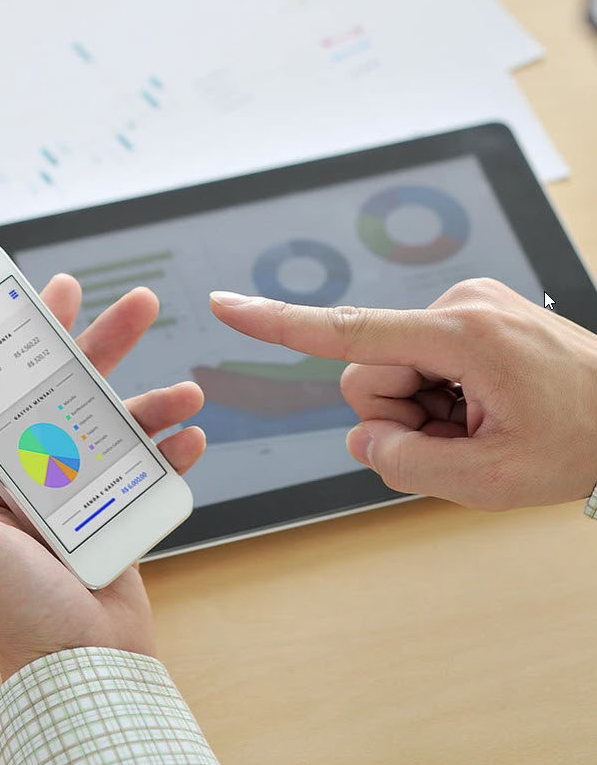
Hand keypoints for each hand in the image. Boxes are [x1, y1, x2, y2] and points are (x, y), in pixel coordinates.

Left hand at [0, 276, 204, 681]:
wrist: (84, 663)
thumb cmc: (12, 608)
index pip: (12, 387)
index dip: (35, 337)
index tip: (56, 294)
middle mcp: (39, 470)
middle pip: (75, 390)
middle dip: (107, 345)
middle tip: (139, 304)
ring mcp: (84, 487)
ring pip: (122, 424)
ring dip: (157, 402)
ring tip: (188, 391)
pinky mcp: (121, 507)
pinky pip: (150, 467)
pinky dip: (173, 452)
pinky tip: (191, 440)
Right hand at [210, 278, 596, 509]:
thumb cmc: (584, 439)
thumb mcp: (492, 480)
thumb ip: (408, 466)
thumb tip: (362, 439)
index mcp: (462, 335)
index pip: (348, 332)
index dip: (278, 324)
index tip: (227, 306)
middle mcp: (457, 305)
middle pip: (368, 373)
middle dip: (399, 415)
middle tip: (458, 437)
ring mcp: (464, 305)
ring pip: (392, 370)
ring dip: (421, 409)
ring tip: (477, 423)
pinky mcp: (468, 315)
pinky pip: (419, 361)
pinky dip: (438, 394)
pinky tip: (480, 405)